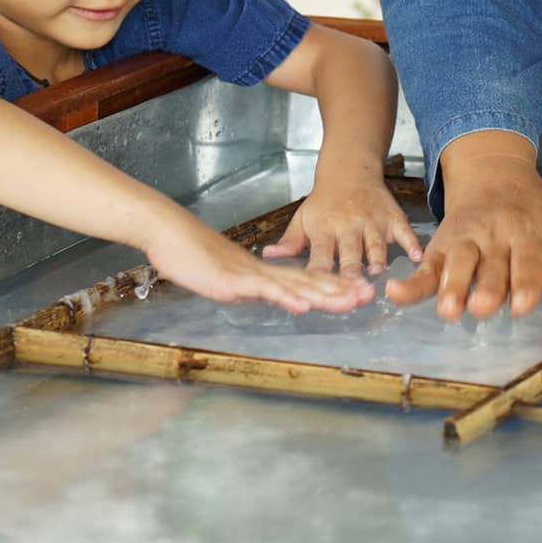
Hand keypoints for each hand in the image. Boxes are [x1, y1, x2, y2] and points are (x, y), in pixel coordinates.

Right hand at [145, 210, 373, 314]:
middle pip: (311, 282)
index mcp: (268, 273)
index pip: (308, 281)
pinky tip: (305, 306)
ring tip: (353, 299)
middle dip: (341, 290)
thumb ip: (252, 287)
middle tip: (370, 295)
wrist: (172, 236)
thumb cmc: (197, 258)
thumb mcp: (231, 280)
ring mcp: (254, 275)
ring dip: (326, 294)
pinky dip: (287, 298)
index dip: (334, 287)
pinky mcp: (236, 281)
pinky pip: (266, 290)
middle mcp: (267, 272)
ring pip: (297, 285)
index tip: (359, 292)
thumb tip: (269, 295)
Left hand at [262, 172, 424, 276]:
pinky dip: (411, 243)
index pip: (320, 255)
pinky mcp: (392, 217)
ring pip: (376, 244)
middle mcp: (349, 226)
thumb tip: (268, 256)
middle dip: (352, 271)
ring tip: (378, 276)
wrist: (350, 170)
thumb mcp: (302, 218)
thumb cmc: (324, 202)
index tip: (320, 292)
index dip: (321, 273)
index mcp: (324, 229)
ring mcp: (373, 221)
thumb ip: (289, 241)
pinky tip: (417, 256)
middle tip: (354, 290)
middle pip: (350, 252)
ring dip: (377, 259)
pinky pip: (404, 231)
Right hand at [384, 134, 541, 319]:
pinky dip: (411, 281)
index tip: (524, 305)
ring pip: (457, 264)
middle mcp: (495, 236)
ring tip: (447, 309)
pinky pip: (425, 266)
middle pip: (491, 266)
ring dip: (451, 286)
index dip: (526, 282)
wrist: (493, 174)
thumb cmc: (533, 212)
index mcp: (528, 233)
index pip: (529, 261)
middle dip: (486, 287)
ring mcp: (466, 241)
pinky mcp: (441, 247)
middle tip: (481, 308)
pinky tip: (396, 294)